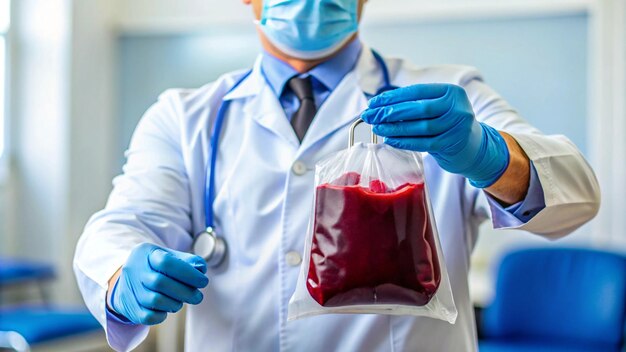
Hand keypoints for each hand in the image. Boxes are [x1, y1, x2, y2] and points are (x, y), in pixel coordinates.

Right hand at [109, 243, 208, 324]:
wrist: (128, 281)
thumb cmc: (155, 267)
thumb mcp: (169, 256)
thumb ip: (187, 260)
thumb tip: (201, 268)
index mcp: (145, 253)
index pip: (166, 262)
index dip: (188, 273)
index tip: (203, 281)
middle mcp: (134, 269)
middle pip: (160, 283)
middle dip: (185, 292)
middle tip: (197, 297)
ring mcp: (129, 289)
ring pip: (155, 300)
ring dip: (175, 303)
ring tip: (181, 301)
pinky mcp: (129, 308)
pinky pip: (147, 316)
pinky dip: (161, 315)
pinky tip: (167, 309)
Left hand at [361, 84, 509, 187]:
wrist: (474, 146)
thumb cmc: (448, 123)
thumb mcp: (439, 107)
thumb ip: (416, 103)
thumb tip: (379, 104)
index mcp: (451, 92)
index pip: (417, 91)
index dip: (393, 97)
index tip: (373, 102)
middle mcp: (456, 107)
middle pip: (417, 108)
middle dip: (389, 112)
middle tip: (369, 115)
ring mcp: (456, 127)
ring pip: (419, 126)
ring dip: (394, 127)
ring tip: (377, 127)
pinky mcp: (451, 144)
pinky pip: (422, 143)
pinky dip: (404, 141)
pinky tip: (389, 139)